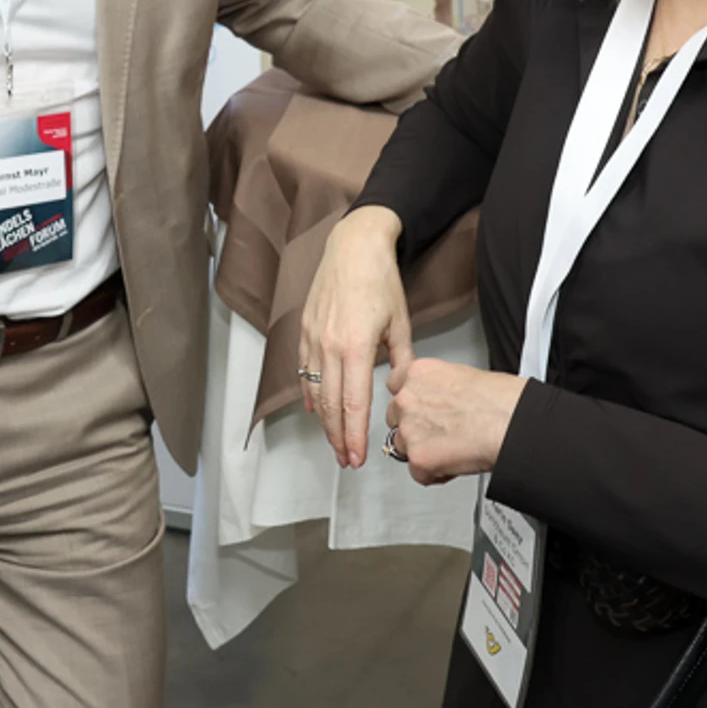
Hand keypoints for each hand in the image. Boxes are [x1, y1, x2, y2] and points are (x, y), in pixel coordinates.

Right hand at [299, 206, 411, 468]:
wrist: (353, 247)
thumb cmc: (380, 280)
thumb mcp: (401, 322)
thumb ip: (402, 360)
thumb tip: (399, 388)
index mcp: (356, 347)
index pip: (353, 404)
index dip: (355, 435)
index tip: (358, 458)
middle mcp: (330, 346)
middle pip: (330, 405)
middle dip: (338, 437)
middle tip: (346, 460)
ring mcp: (313, 339)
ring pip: (314, 391)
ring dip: (323, 421)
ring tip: (334, 441)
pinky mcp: (304, 330)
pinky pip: (304, 370)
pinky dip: (308, 393)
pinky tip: (313, 408)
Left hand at [384, 360, 526, 485]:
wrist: (513, 422)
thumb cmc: (503, 400)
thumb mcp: (463, 376)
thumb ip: (439, 388)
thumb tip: (440, 401)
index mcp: (419, 372)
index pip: (395, 385)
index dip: (410, 401)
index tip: (418, 407)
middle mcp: (407, 398)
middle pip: (395, 418)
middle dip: (415, 428)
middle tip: (442, 433)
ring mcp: (409, 428)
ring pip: (402, 446)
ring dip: (422, 451)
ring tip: (452, 449)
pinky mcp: (418, 457)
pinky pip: (418, 473)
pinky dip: (435, 474)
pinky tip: (454, 464)